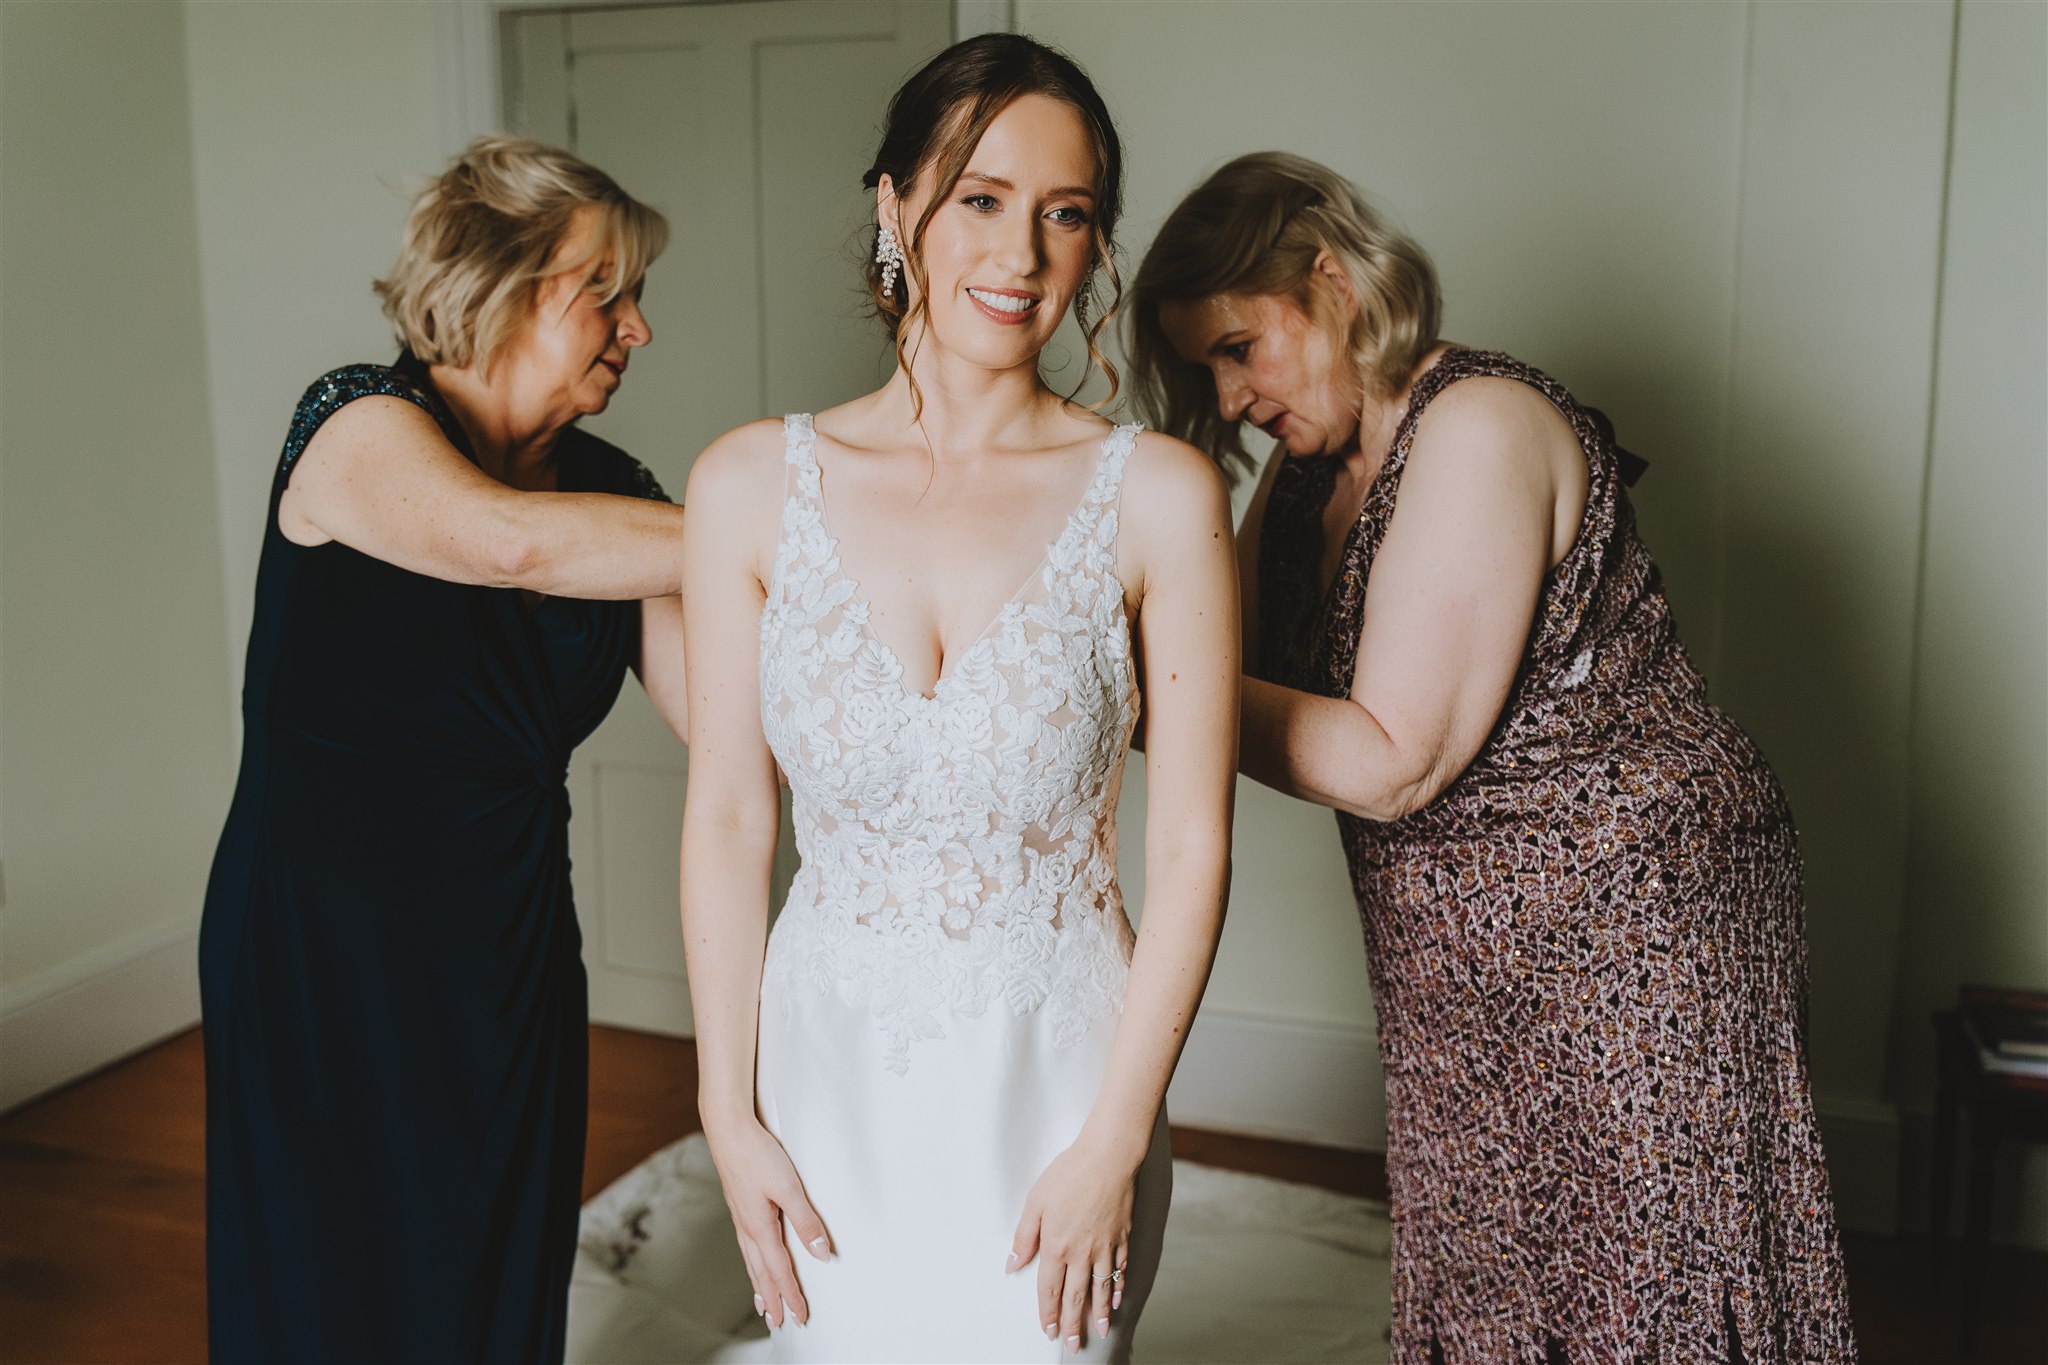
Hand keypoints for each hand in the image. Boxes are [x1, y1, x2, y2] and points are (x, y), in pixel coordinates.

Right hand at [705, 1118, 831, 1327]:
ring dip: (759, 1285)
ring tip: (763, 1304)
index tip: (800, 1317)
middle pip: (761, 1274)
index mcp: (760, 1228)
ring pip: (751, 1262)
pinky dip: (752, 1264)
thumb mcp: (789, 1188)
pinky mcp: (739, 1206)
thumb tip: (821, 1253)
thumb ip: (806, 1221)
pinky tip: (753, 1261)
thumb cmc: (757, 1154)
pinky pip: (746, 1246)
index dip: (791, 1296)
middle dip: (772, 1300)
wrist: (728, 1129)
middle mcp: (747, 1228)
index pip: (780, 1272)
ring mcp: (740, 1217)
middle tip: (780, 1323)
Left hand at [1007, 1137, 1135, 1352]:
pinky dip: (1119, 1287)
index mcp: (1056, 1245)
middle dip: (1073, 1323)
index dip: (1048, 1312)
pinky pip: (1120, 1270)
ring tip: (1098, 1331)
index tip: (1049, 1329)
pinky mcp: (1122, 1237)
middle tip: (1072, 1343)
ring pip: (1101, 1289)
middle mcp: (1082, 1253)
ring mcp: (1105, 1247)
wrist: (1108, 1157)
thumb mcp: (1035, 1202)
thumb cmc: (1069, 1174)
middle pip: (1076, 1296)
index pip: (1050, 1288)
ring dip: (1098, 1313)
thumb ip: (1023, 1237)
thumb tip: (1012, 1264)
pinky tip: (1117, 1299)